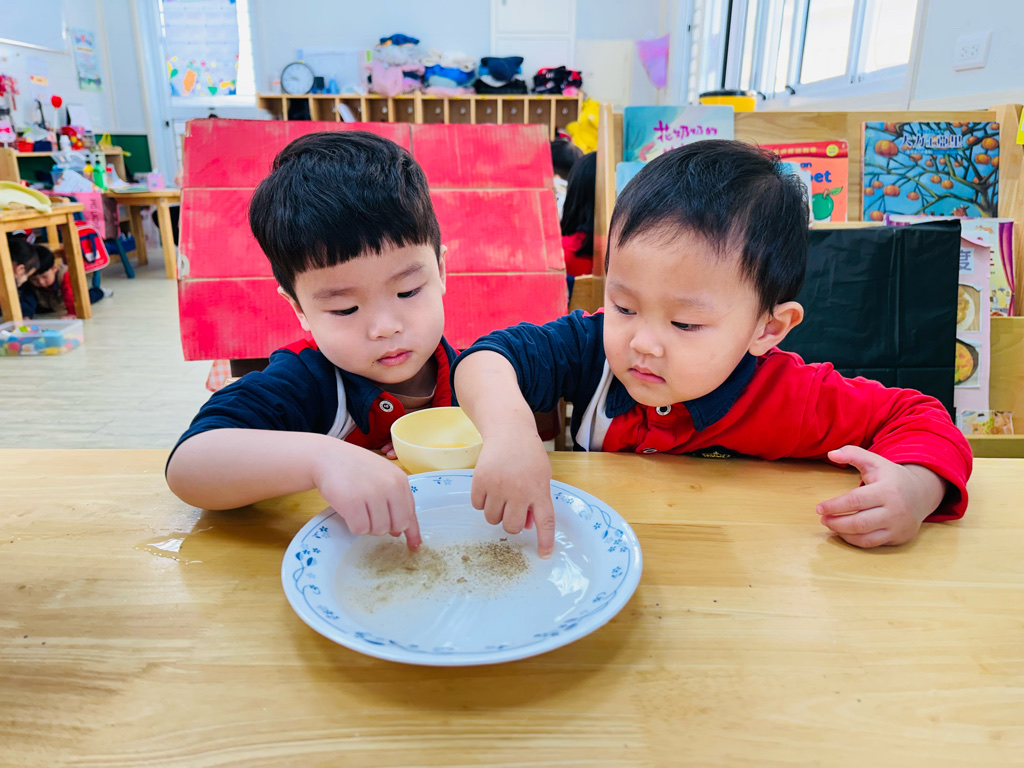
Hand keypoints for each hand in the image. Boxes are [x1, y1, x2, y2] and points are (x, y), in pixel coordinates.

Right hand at [313, 443, 420, 549]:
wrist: (328, 457)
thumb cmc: (356, 469)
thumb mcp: (382, 477)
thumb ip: (395, 501)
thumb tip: (400, 532)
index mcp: (400, 480)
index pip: (411, 514)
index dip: (411, 532)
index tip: (413, 546)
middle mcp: (389, 486)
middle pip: (397, 525)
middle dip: (385, 527)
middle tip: (372, 518)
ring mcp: (371, 494)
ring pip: (378, 529)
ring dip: (368, 526)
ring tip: (359, 510)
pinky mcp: (352, 503)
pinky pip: (360, 529)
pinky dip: (354, 526)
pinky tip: (350, 513)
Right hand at [470, 429, 555, 557]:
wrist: (509, 430)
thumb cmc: (528, 455)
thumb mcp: (542, 476)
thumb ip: (537, 501)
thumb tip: (528, 527)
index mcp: (539, 491)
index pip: (545, 522)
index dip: (545, 541)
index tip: (543, 556)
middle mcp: (519, 491)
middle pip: (512, 527)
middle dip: (511, 523)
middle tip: (512, 508)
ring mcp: (498, 486)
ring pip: (492, 518)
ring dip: (496, 512)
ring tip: (500, 494)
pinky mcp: (480, 481)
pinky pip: (477, 506)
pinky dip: (481, 501)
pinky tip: (488, 486)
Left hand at [817, 445, 946, 547]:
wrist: (922, 493)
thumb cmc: (892, 477)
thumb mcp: (875, 461)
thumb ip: (853, 454)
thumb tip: (831, 453)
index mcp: (887, 490)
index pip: (855, 501)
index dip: (834, 506)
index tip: (819, 508)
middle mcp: (895, 510)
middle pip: (859, 522)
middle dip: (836, 522)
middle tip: (822, 519)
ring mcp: (898, 526)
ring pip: (865, 537)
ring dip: (842, 533)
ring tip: (830, 525)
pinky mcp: (899, 537)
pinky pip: (872, 544)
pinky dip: (854, 540)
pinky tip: (843, 532)